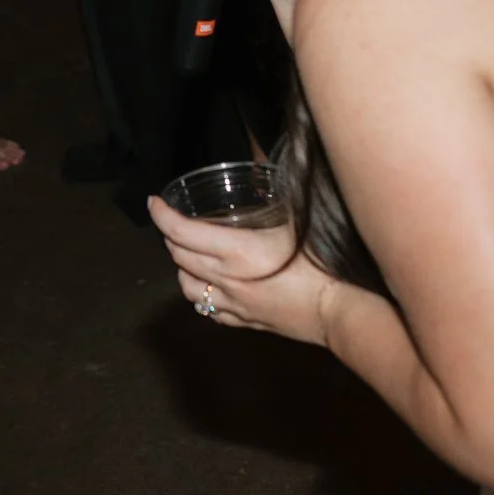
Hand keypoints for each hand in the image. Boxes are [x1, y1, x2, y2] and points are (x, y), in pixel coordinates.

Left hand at [150, 196, 337, 343]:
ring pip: (188, 288)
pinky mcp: (246, 322)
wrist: (339, 311)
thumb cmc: (322, 264)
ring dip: (182, 269)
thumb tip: (274, 173)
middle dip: (171, 237)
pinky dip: (203, 296)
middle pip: (179, 258)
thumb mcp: (297, 222)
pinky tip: (212, 288)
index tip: (154, 202)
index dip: (162, 215)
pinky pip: (211, 310)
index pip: (181, 232)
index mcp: (235, 251)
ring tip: (189, 256)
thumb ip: (279, 200)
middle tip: (175, 224)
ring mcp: (234, 304)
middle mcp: (226, 279)